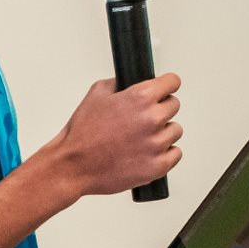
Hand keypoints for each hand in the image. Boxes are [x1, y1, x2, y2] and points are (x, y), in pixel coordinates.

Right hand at [42, 74, 182, 196]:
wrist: (73, 166)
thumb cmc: (82, 133)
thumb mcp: (97, 94)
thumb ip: (121, 83)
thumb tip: (134, 81)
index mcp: (140, 97)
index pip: (172, 82)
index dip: (166, 85)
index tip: (164, 90)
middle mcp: (152, 119)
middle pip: (174, 106)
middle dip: (160, 109)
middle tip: (143, 118)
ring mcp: (156, 144)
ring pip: (175, 130)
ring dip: (162, 132)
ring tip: (141, 138)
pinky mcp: (157, 166)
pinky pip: (175, 154)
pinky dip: (165, 153)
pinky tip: (149, 152)